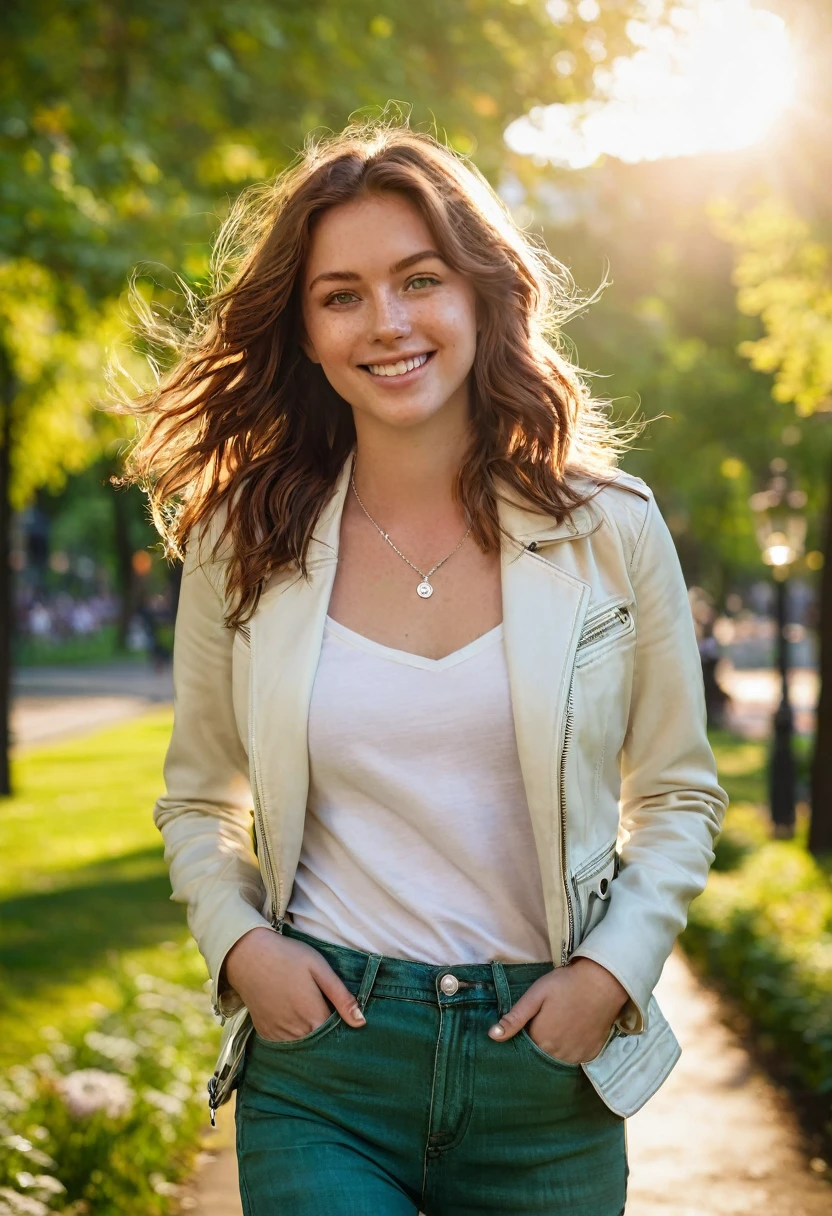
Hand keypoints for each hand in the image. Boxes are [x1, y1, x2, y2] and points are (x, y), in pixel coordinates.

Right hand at [223, 927, 366, 1041]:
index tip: (346, 1017)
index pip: (336, 1035)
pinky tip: (294, 1018)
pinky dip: (293, 1036)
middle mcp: (296, 1032)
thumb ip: (341, 997)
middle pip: (320, 1043)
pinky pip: (285, 1043)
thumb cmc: (288, 957)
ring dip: (310, 1036)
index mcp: (313, 1016)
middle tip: (328, 1013)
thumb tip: (361, 1022)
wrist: (247, 955)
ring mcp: (278, 1035)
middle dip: (328, 1035)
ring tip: (310, 1013)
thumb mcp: (319, 969)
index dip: (343, 1027)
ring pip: (303, 1045)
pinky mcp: (265, 1033)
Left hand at [487, 958, 628, 1063]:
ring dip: (555, 1047)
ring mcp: (576, 1056)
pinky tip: (573, 1032)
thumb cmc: (565, 984)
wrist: (603, 982)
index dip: (525, 1034)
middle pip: (541, 1054)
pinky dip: (571, 1049)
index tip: (530, 1022)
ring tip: (560, 1025)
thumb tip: (492, 1036)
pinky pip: (575, 1058)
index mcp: (540, 1039)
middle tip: (547, 1020)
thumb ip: (515, 1018)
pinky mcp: (590, 1054)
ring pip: (557, 1058)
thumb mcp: (536, 995)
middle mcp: (557, 1054)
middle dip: (539, 1042)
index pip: (524, 1046)